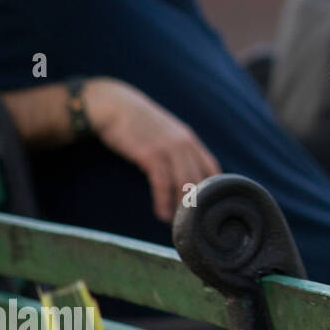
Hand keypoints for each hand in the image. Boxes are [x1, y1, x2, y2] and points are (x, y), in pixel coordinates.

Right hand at [85, 78, 220, 221]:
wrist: (114, 106)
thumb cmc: (138, 123)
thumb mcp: (165, 133)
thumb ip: (178, 150)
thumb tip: (185, 173)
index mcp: (190, 140)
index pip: (212, 168)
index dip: (215, 189)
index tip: (211, 207)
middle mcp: (184, 144)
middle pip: (200, 180)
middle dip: (199, 204)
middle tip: (194, 223)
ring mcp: (168, 148)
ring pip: (184, 184)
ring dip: (182, 207)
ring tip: (179, 224)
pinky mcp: (150, 154)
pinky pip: (162, 183)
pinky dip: (163, 201)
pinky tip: (162, 214)